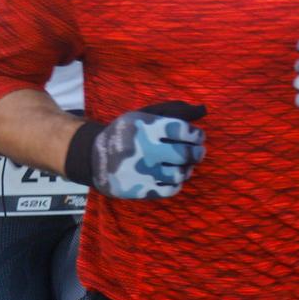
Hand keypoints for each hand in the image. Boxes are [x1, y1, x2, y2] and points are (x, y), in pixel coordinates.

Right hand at [68, 102, 206, 199]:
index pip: (182, 130)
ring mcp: (142, 172)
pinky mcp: (140, 190)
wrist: (94, 158)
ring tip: (184, 164)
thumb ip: (174, 111)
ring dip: (188, 169)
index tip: (196, 136)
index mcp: (146, 128)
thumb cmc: (127, 133)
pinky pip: (170, 190)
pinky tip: (172, 176)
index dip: (195, 134)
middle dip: (198, 152)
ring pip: (180, 174)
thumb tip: (204, 109)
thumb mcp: (144, 116)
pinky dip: (177, 183)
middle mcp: (144, 150)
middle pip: (184, 154)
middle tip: (197, 151)